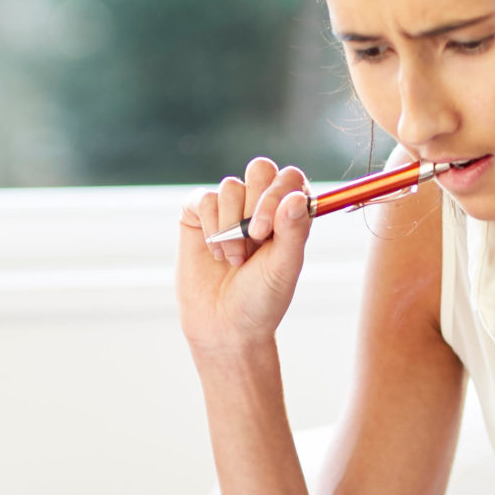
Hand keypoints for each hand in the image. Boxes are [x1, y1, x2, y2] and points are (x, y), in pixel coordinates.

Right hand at [176, 158, 312, 354]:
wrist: (225, 325)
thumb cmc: (261, 299)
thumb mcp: (284, 267)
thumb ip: (293, 231)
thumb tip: (296, 196)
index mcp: (289, 214)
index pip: (290, 178)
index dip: (277, 195)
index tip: (266, 231)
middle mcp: (260, 205)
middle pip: (260, 169)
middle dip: (255, 205)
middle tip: (253, 240)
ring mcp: (229, 209)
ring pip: (230, 186)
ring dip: (231, 227)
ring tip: (235, 259)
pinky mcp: (199, 215)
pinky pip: (204, 198)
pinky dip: (210, 226)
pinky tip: (216, 253)